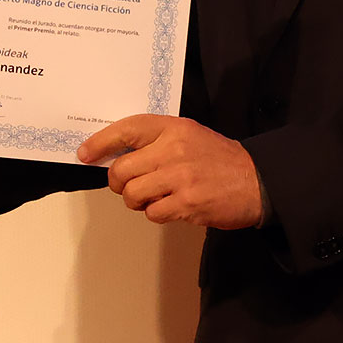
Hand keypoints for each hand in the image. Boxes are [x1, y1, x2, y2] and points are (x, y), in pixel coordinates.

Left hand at [77, 114, 262, 229]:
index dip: (101, 142)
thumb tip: (116, 156)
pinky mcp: (187, 203)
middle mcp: (174, 150)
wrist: (257, 180)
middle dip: (118, 183)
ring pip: (133, 194)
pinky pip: (152, 213)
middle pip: (122, 170)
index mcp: (174, 128)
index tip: (85, 154)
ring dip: (137, 201)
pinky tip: (172, 206)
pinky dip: (156, 213)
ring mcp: (180, 178)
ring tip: (154, 197)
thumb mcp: (189, 135)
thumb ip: (156, 141)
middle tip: (127, 186)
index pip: (127, 130)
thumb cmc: (219, 159)